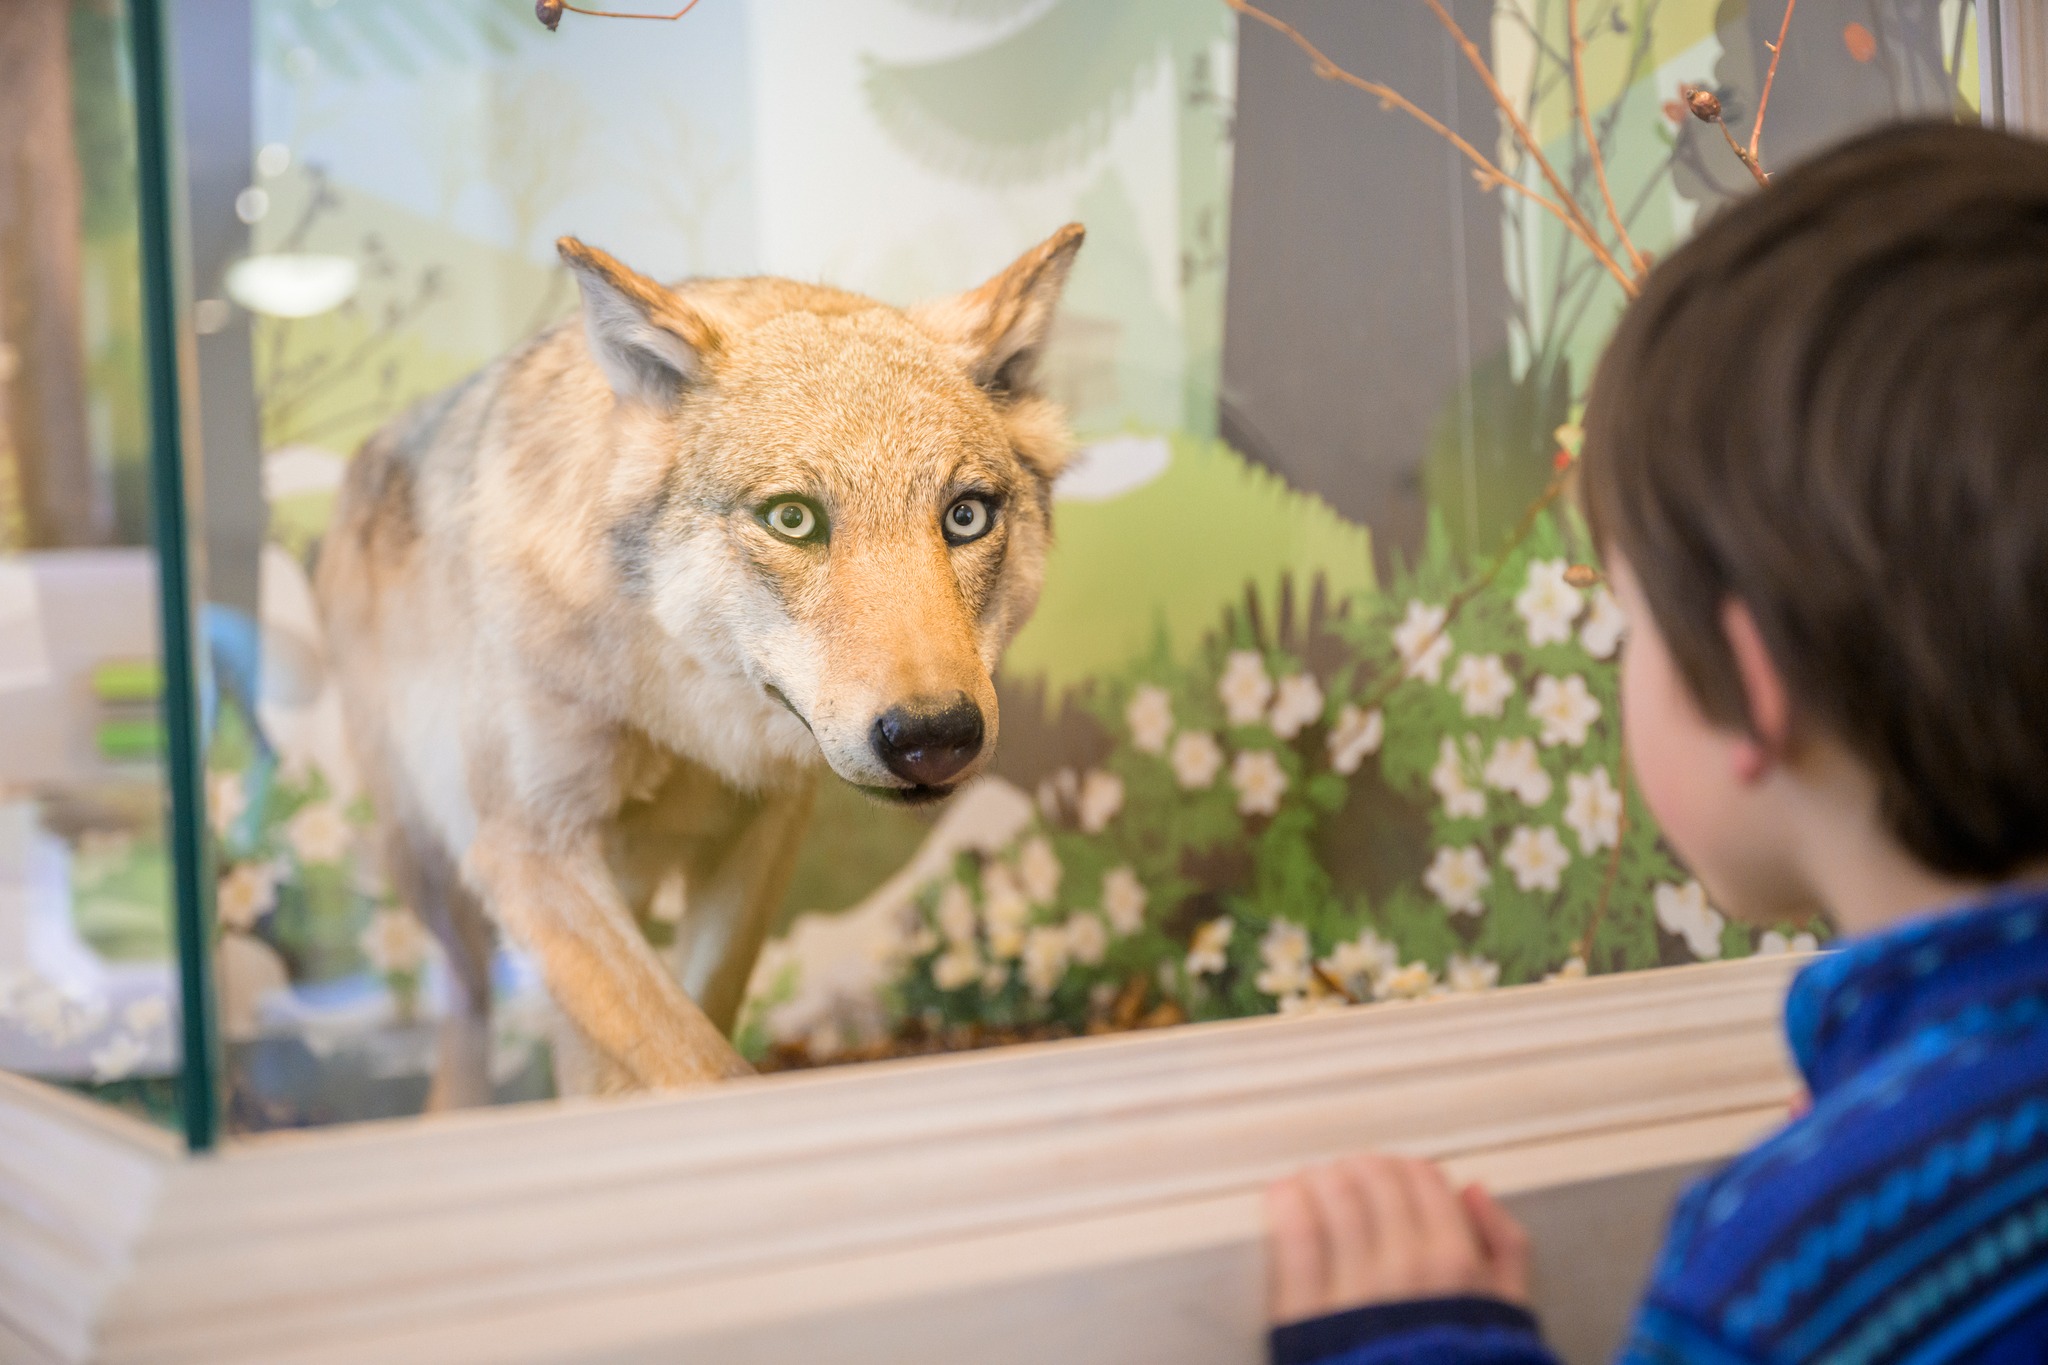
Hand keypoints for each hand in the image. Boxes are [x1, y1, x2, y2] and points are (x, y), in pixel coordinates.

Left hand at [1264, 1154, 1530, 1323]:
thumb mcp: (1508, 1317)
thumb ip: (1505, 1249)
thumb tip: (1475, 1190)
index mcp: (1459, 1266)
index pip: (1422, 1179)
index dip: (1401, 1168)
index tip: (1387, 1173)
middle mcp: (1410, 1268)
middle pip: (1374, 1180)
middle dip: (1358, 1168)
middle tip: (1346, 1174)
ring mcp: (1357, 1290)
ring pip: (1334, 1197)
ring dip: (1320, 1178)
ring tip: (1312, 1182)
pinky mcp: (1307, 1315)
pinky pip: (1295, 1237)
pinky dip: (1287, 1203)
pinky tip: (1283, 1195)